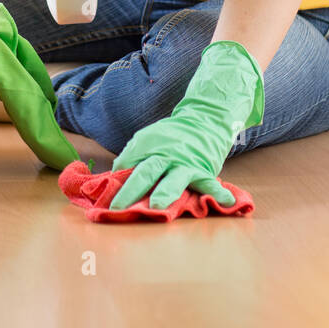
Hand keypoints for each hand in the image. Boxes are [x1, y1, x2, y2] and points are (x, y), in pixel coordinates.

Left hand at [109, 41, 264, 210]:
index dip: (115, 182)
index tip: (102, 200)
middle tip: (118, 208)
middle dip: (131, 190)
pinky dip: (218, 193)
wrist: (204, 119)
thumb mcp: (147, 140)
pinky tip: (226, 202)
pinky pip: (209, 183)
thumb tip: (113, 179)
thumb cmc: (170, 137)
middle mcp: (164, 154)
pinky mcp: (203, 169)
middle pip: (146, 172)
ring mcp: (185, 163)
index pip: (127, 164)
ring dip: (164, 193)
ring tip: (157, 207)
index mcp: (147, 145)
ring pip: (173, 179)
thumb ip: (132, 157)